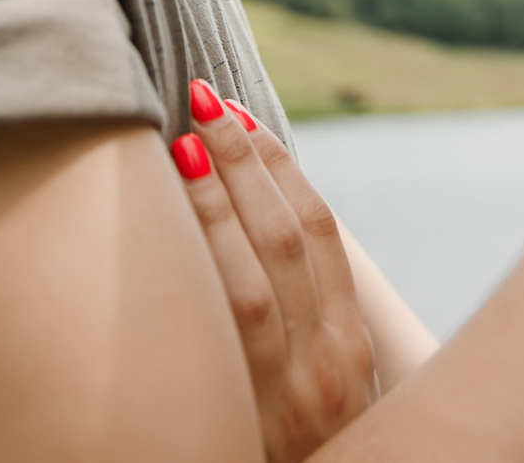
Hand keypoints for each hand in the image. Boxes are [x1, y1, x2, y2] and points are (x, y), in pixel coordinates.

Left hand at [172, 81, 377, 462]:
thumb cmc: (298, 459)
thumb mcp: (312, 396)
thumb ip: (296, 327)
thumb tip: (247, 238)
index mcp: (352, 349)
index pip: (322, 234)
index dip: (282, 168)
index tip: (242, 117)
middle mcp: (331, 366)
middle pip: (288, 237)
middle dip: (244, 161)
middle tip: (203, 98)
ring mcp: (292, 394)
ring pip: (256, 271)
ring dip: (221, 195)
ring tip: (182, 136)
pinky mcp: (249, 419)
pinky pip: (228, 322)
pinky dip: (205, 253)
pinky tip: (171, 210)